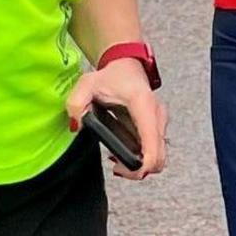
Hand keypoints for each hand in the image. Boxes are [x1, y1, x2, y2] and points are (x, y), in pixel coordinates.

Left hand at [69, 63, 166, 177]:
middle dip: (137, 170)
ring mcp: (159, 124)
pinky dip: (139, 157)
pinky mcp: (157, 129)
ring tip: (115, 157)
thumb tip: (78, 125)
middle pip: (158, 159)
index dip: (140, 166)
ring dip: (138, 165)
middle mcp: (158, 117)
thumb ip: (76, 103)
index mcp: (144, 106)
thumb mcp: (87, 84)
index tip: (120, 168)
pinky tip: (120, 150)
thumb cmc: (111, 76)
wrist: (127, 66)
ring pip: (158, 158)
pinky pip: (152, 151)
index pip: (152, 146)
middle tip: (115, 166)